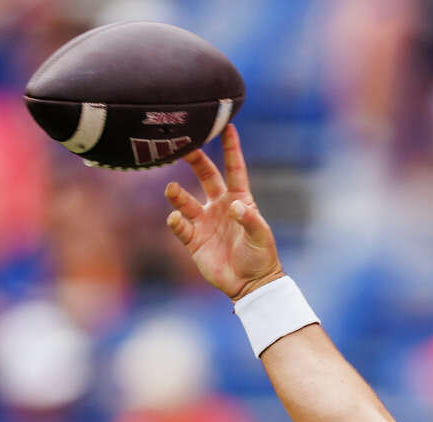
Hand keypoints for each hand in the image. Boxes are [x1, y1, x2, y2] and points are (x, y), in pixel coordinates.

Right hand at [164, 124, 282, 301]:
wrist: (250, 284)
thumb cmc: (261, 257)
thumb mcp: (261, 237)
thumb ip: (249, 220)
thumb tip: (235, 206)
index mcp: (240, 200)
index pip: (234, 169)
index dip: (231, 149)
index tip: (226, 126)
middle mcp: (219, 206)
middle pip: (205, 176)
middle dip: (195, 160)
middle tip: (183, 147)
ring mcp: (204, 221)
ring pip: (185, 200)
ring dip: (177, 194)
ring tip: (172, 189)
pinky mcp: (193, 239)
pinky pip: (179, 226)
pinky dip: (176, 222)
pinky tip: (176, 220)